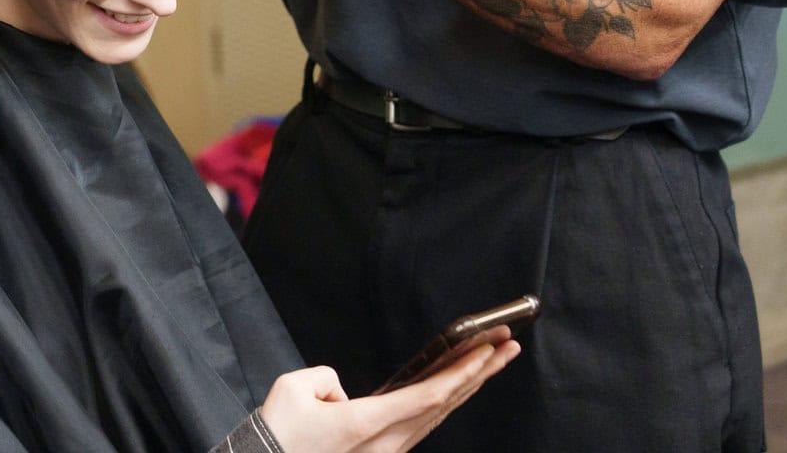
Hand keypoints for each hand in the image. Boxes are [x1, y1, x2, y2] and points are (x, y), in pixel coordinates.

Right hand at [258, 337, 518, 452]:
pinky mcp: (383, 451)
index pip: (428, 394)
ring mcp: (388, 451)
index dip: (462, 370)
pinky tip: (461, 386)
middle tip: (508, 345)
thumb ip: (328, 378)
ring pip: (439, 415)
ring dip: (469, 386)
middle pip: (445, 405)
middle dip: (480, 373)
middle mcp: (386, 442)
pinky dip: (447, 399)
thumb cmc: (279, 432)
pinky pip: (424, 422)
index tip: (487, 347)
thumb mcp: (294, 389)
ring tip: (495, 360)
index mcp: (367, 423)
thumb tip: (345, 393)